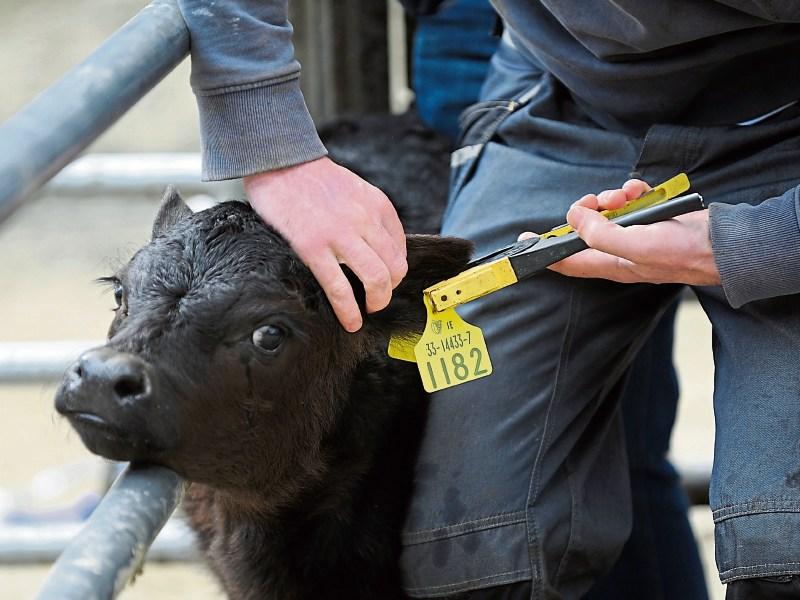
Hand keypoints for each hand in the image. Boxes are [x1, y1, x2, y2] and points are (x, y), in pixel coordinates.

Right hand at [244, 157, 406, 331]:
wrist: (280, 161)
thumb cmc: (312, 177)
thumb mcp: (355, 189)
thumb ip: (369, 215)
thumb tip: (377, 248)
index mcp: (377, 204)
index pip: (401, 248)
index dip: (395, 271)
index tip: (385, 280)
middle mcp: (365, 219)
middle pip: (394, 267)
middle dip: (389, 290)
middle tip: (378, 299)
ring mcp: (340, 234)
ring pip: (376, 279)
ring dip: (376, 302)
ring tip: (367, 311)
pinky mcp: (314, 247)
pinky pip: (339, 288)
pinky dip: (349, 310)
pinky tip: (351, 321)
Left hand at [521, 179, 720, 285]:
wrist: (724, 242)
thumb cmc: (683, 251)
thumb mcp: (637, 245)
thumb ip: (600, 235)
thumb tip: (573, 218)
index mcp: (611, 264)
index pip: (568, 262)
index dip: (545, 253)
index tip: (523, 242)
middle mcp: (619, 251)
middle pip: (584, 230)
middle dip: (585, 212)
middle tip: (595, 201)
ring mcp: (634, 234)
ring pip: (607, 212)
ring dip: (612, 197)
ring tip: (625, 195)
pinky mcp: (649, 219)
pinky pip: (629, 202)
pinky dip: (631, 192)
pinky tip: (639, 190)